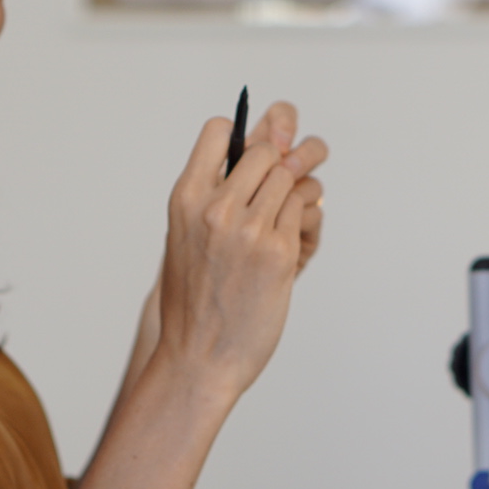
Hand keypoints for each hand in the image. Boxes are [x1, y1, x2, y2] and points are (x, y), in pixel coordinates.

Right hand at [154, 109, 328, 399]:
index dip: (239, 136)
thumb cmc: (191, 300)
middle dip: (275, 166)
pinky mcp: (280, 252)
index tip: (247, 158)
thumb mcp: (184, 237)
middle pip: (265, 151)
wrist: (199, 358)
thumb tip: (253, 161)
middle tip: (276, 188)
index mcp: (186, 198)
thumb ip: (211, 197)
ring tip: (284, 217)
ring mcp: (251, 229)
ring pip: (290, 180)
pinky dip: (302, 220)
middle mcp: (216, 207)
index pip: (219, 130)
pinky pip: (304, 211)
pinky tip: (290, 240)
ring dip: (294, 194)